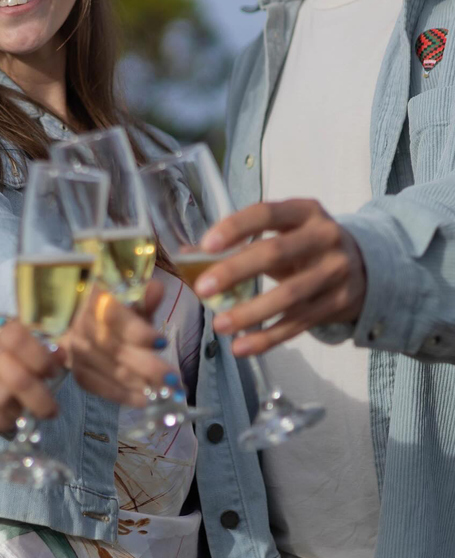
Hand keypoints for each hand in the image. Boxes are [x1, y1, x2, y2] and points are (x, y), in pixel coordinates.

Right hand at [0, 316, 63, 431]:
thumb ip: (31, 347)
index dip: (43, 359)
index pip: (21, 337)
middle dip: (39, 398)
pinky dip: (0, 421)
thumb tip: (62, 356)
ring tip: (24, 416)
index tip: (55, 374)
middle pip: (16, 375)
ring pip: (0, 396)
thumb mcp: (1, 342)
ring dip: (18, 412)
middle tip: (51, 411)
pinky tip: (7, 422)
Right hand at [62, 281, 176, 405]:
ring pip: (110, 370)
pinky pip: (99, 387)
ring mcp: (76, 350)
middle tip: (174, 379)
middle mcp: (79, 324)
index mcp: (94, 298)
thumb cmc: (118, 308)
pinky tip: (145, 400)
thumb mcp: (132, 298)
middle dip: (147, 366)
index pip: (113, 316)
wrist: (89, 320)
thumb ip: (144, 297)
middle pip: (114, 348)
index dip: (137, 332)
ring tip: (167, 393)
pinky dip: (123, 395)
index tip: (163, 342)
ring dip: (140, 384)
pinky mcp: (77, 370)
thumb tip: (156, 290)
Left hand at [195, 198, 366, 355]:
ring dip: (250, 313)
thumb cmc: (307, 244)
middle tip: (202, 288)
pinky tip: (241, 347)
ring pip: (288, 296)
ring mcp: (336, 272)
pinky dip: (268, 338)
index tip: (206, 245)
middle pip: (275, 254)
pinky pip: (298, 324)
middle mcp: (325, 237)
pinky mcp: (339, 304)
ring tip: (219, 325)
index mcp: (305, 211)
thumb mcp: (284, 231)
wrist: (368, 266)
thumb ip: (241, 240)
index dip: (235, 227)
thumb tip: (187, 255)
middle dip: (235, 271)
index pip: (266, 213)